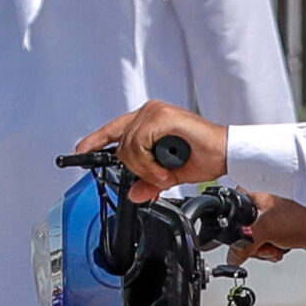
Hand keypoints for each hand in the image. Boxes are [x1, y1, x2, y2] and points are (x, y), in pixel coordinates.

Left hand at [72, 100, 228, 202]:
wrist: (226, 153)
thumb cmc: (203, 156)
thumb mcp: (168, 175)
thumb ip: (147, 182)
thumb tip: (132, 193)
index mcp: (149, 121)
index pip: (114, 129)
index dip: (96, 140)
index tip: (80, 152)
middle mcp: (150, 112)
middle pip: (120, 145)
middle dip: (136, 168)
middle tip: (158, 176)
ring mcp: (155, 112)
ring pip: (128, 147)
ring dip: (145, 168)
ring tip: (165, 173)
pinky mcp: (161, 117)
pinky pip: (139, 145)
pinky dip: (150, 164)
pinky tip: (166, 169)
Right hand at [228, 192, 305, 263]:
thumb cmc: (304, 216)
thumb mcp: (265, 229)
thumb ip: (243, 244)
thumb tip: (232, 256)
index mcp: (250, 193)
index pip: (230, 218)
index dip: (238, 233)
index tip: (247, 239)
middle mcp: (258, 202)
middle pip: (241, 233)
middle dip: (254, 245)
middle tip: (266, 242)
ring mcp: (268, 215)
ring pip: (253, 241)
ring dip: (264, 249)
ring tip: (277, 244)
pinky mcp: (278, 226)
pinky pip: (265, 243)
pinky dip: (272, 249)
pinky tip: (281, 246)